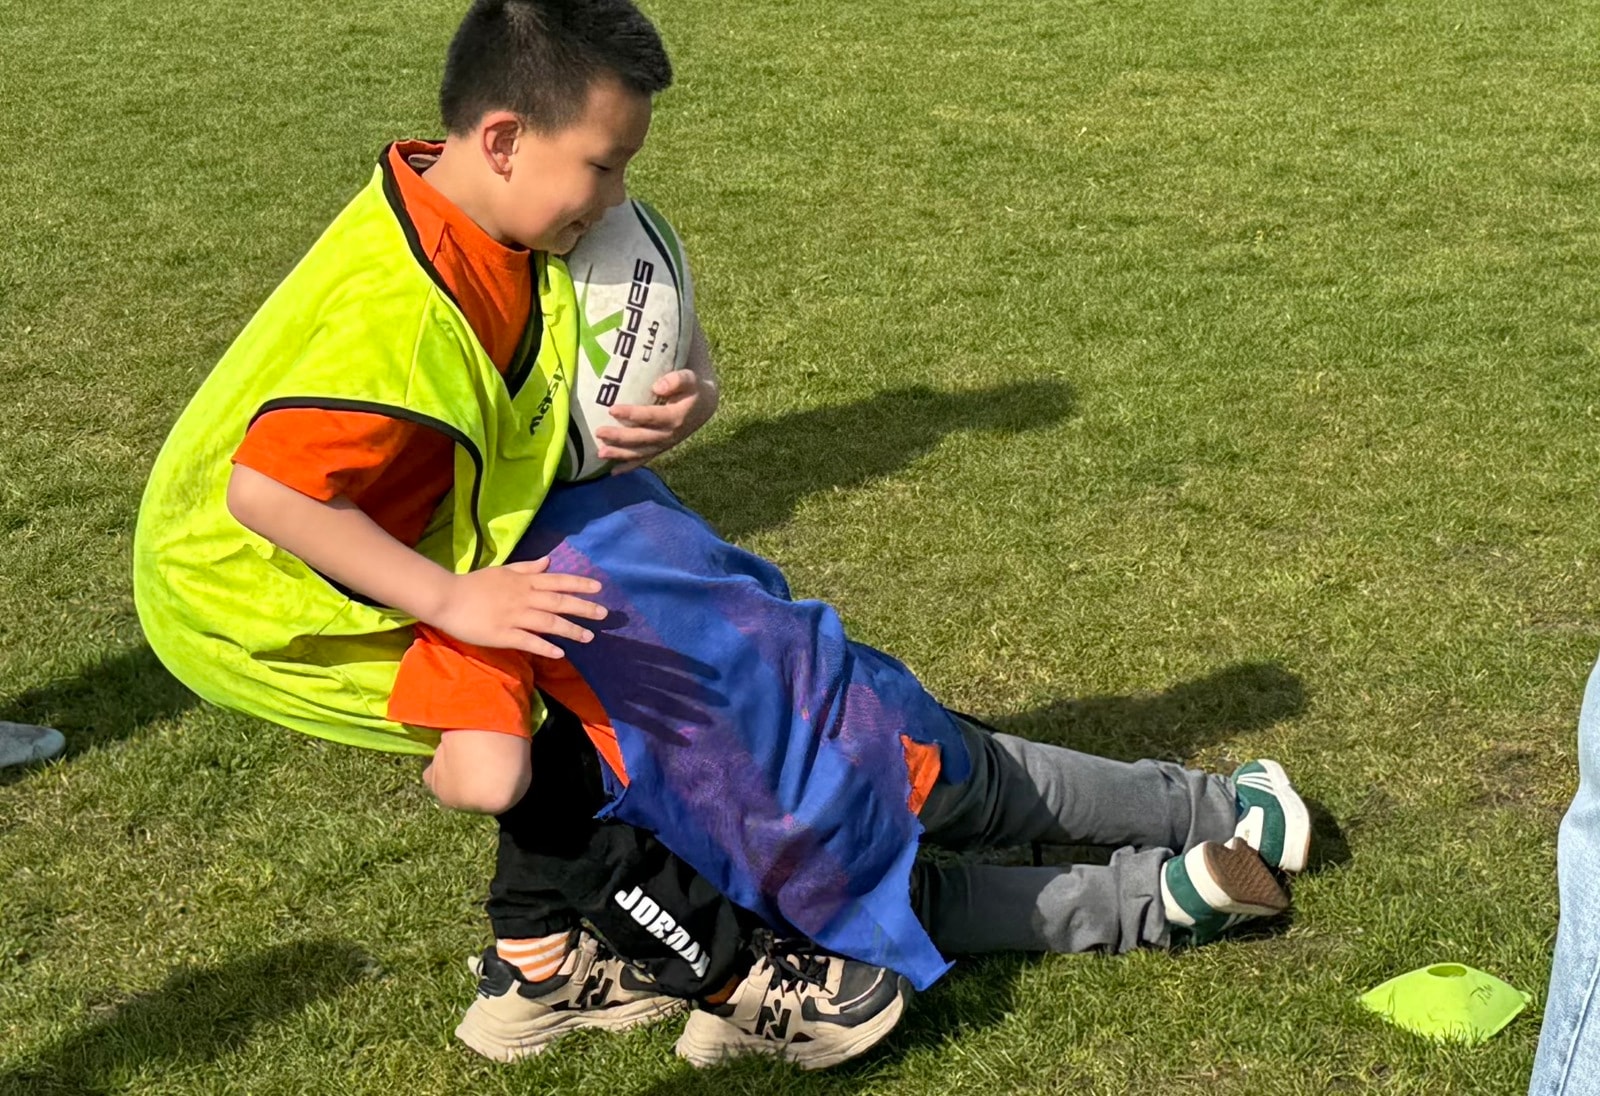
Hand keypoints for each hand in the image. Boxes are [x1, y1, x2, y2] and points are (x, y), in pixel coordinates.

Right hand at [428, 557, 605, 657]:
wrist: (447, 598)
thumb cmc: (474, 584)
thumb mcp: (503, 570)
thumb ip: (527, 567)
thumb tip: (548, 561)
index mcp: (523, 581)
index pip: (557, 581)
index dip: (579, 584)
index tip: (599, 588)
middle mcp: (523, 596)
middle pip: (559, 602)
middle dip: (583, 608)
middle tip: (604, 614)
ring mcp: (514, 616)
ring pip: (548, 622)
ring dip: (570, 629)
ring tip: (588, 637)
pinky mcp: (503, 634)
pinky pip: (528, 641)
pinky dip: (545, 647)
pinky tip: (560, 653)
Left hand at [596, 369, 718, 472]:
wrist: (703, 405)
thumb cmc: (692, 388)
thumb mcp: (689, 379)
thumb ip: (677, 380)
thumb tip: (657, 386)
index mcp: (676, 417)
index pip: (652, 416)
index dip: (632, 414)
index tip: (612, 409)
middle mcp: (670, 434)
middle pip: (642, 437)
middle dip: (620, 436)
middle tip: (599, 432)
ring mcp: (664, 444)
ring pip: (641, 452)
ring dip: (620, 454)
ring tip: (600, 453)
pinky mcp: (660, 448)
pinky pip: (644, 460)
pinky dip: (629, 466)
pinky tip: (613, 472)